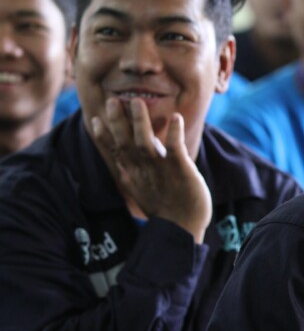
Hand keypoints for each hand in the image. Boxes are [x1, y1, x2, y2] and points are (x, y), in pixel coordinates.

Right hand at [91, 98, 211, 242]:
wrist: (182, 229)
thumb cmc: (164, 209)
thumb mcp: (141, 191)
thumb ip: (131, 175)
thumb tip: (120, 165)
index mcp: (134, 174)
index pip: (115, 152)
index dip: (104, 135)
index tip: (94, 118)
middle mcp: (144, 171)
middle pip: (126, 143)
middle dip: (118, 122)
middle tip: (112, 100)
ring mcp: (161, 171)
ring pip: (145, 143)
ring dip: (140, 122)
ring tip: (137, 102)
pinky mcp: (181, 171)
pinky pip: (175, 150)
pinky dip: (174, 133)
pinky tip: (177, 117)